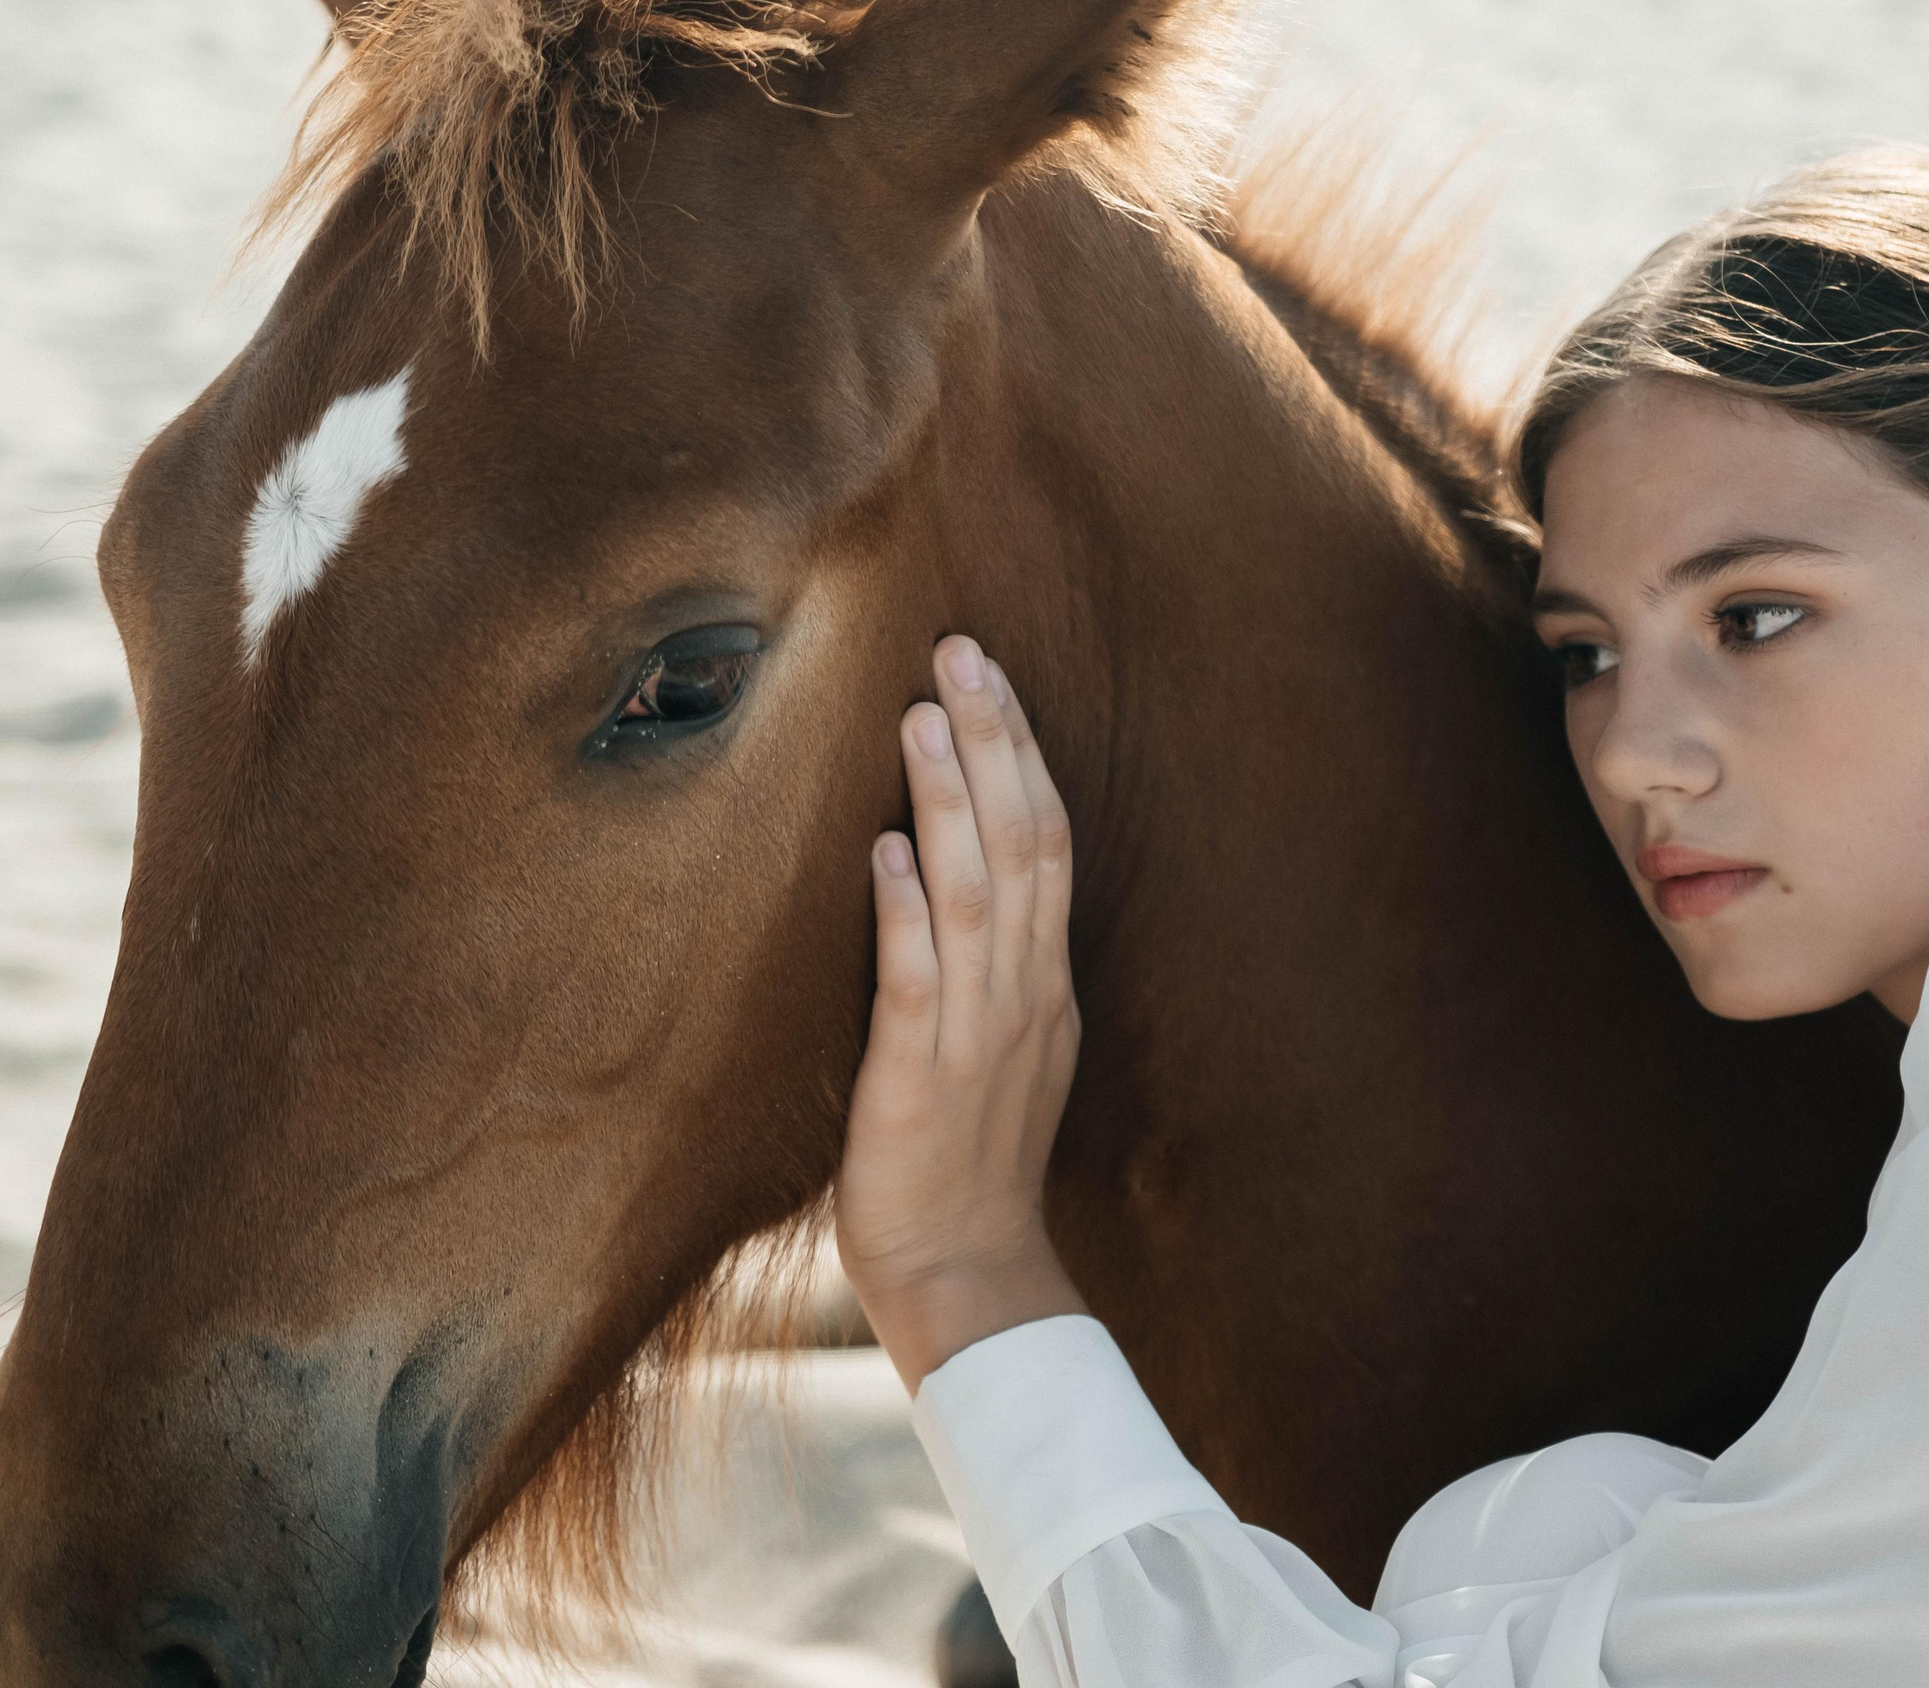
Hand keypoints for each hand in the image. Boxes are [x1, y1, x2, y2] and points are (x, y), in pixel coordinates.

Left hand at [838, 635, 1090, 1394]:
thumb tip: (932, 868)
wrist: (969, 1276)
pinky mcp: (921, 1079)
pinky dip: (904, 912)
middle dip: (996, 742)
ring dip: (950, 803)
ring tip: (920, 718)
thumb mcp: (1000, 1047)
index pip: (1047, 840)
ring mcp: (979, 1035)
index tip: (987, 674)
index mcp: (1045, 982)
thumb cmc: (968, 1164)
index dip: (1020, 752)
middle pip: (1026, 843)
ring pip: (979, 895)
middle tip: (960, 652)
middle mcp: (1025, 994)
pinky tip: (880, 851)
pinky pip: (919, 982)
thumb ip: (985, 963)